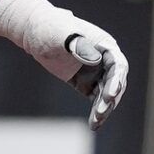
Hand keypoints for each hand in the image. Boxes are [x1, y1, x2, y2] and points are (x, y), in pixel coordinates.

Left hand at [0, 0, 128, 128]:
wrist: (35, 32)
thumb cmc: (49, 28)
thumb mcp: (60, 34)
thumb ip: (77, 44)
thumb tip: (95, 60)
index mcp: (105, 46)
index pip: (118, 66)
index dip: (116, 81)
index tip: (109, 95)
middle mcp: (105, 60)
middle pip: (115, 83)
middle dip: (110, 99)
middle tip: (101, 113)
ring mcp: (97, 72)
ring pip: (106, 94)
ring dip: (104, 109)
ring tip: (96, 124)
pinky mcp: (87, 82)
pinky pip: (96, 99)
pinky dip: (96, 111)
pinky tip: (94, 124)